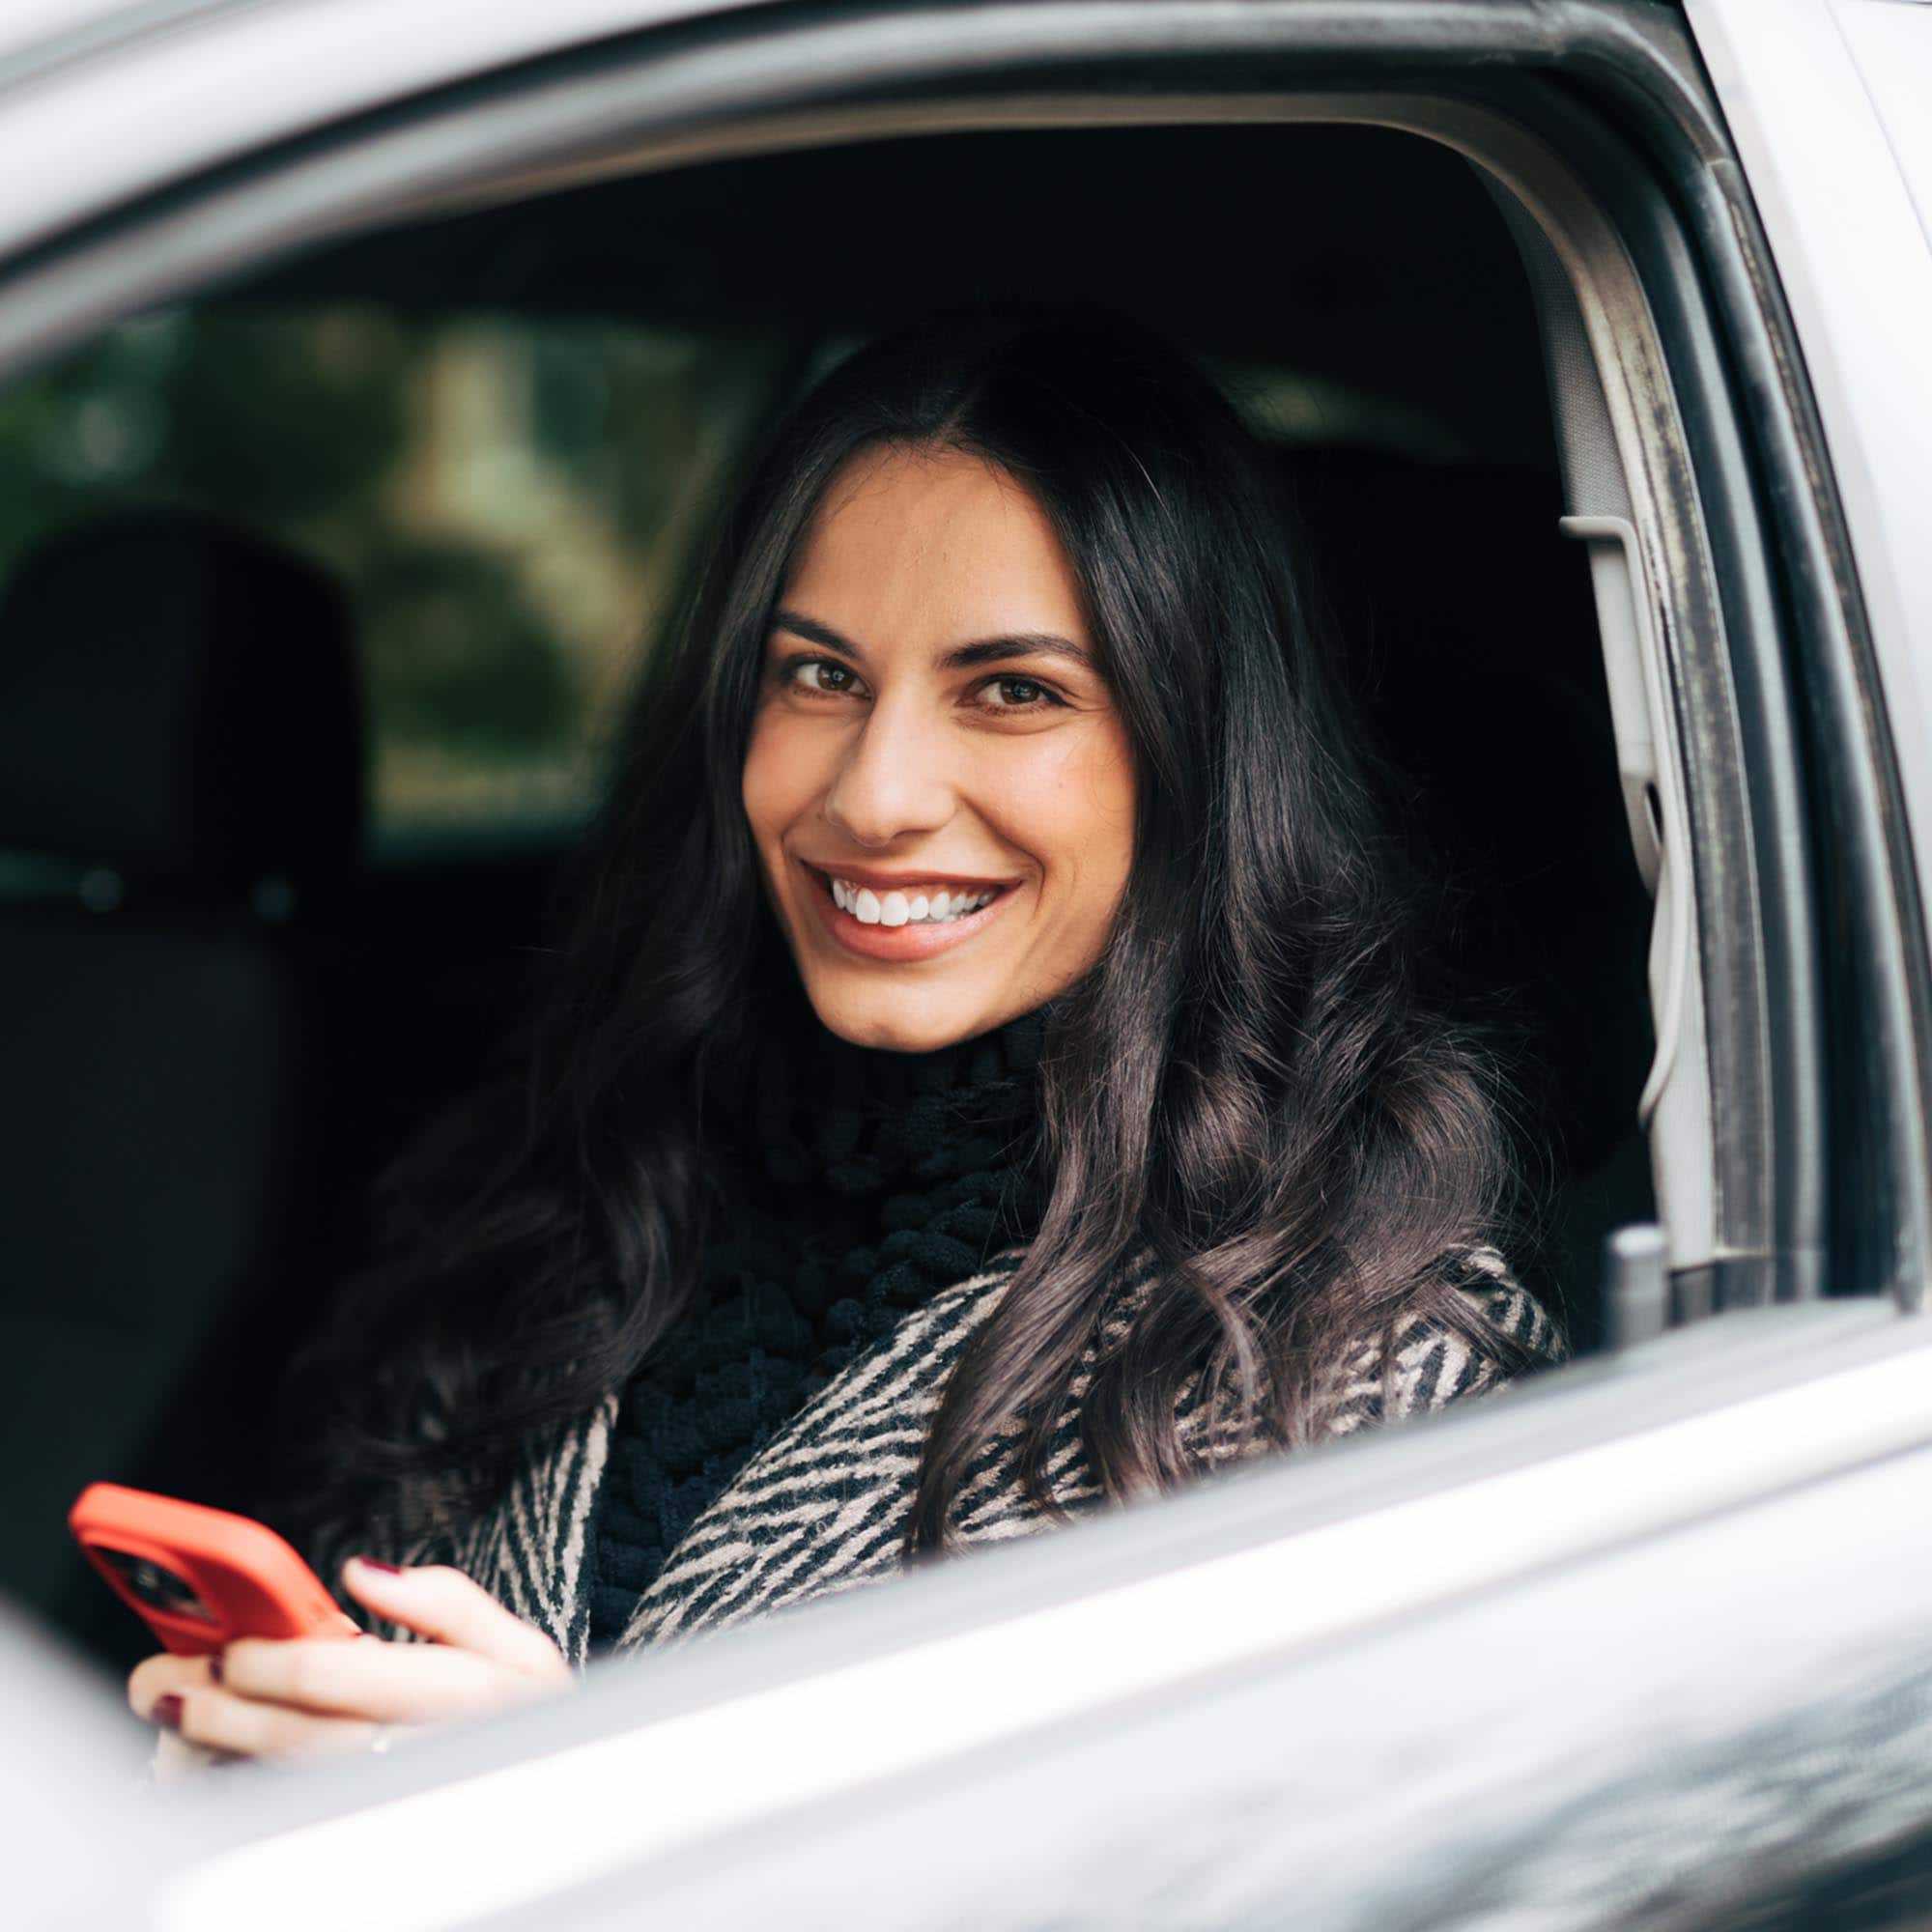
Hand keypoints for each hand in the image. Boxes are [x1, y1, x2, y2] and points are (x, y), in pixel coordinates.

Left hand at [127, 1557, 572, 1769]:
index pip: (342, 1677)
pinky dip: (248, 1790)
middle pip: (300, 1738)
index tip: (230, 1644)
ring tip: (173, 1724)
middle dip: (224, 1712)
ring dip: (220, 1758)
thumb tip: (362, 1573)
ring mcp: (393, 1802)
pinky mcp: (371, 1826)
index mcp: (464, 1697)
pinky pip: (298, 1812)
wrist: (559, 1806)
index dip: (274, 1658)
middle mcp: (425, 1757)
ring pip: (290, 1785)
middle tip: (166, 1685)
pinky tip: (213, 1769)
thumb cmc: (533, 1723)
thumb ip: (447, 1601)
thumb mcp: (521, 1649)